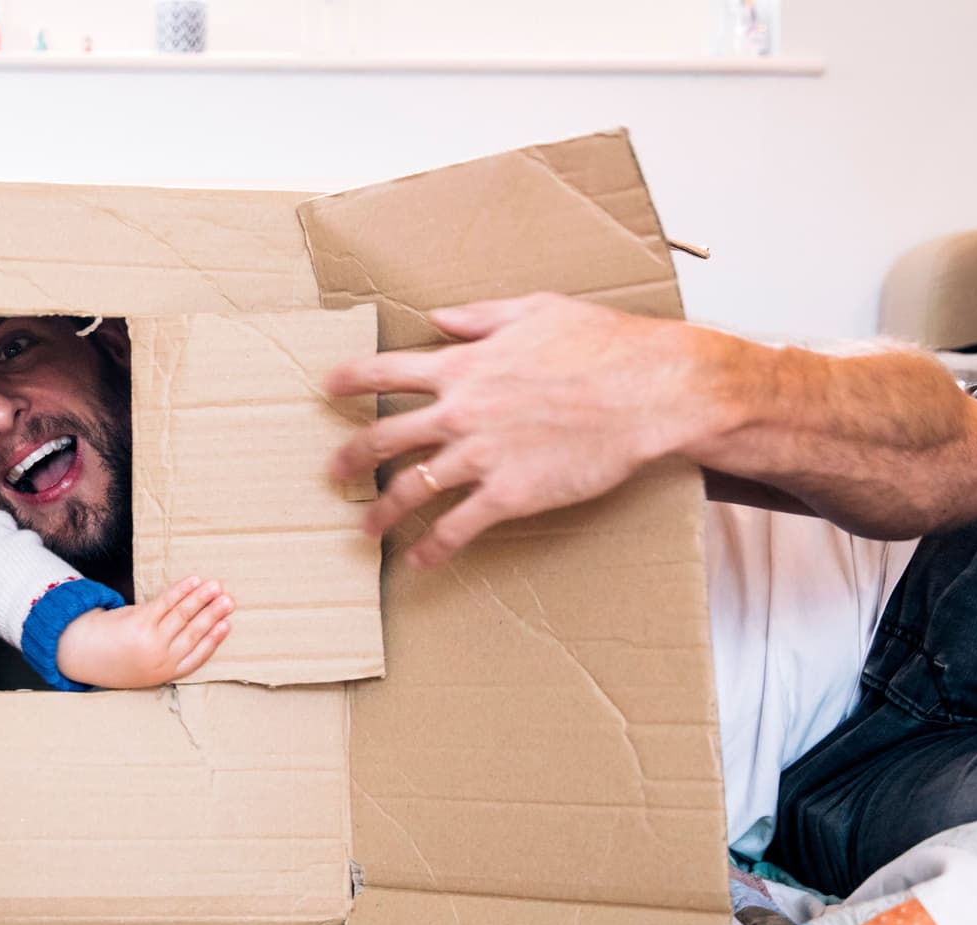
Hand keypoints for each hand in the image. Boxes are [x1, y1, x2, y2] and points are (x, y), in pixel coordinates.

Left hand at [55, 576, 232, 689]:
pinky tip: (193, 581)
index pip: (198, 655)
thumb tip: (195, 627)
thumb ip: (167, 653)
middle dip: (214, 615)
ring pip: (183, 615)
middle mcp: (160, 659)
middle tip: (230, 601)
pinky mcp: (139, 622)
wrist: (82, 653)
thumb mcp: (144, 668)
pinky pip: (166, 602)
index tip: (228, 624)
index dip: (214, 639)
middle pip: (194, 633)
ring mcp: (150, 640)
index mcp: (165, 673)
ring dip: (202, 599)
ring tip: (216, 586)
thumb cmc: (117, 658)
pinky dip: (181, 590)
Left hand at [324, 292, 719, 566]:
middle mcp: (460, 412)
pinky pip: (456, 528)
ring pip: (410, 489)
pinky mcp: (509, 495)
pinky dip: (432, 548)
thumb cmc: (602, 344)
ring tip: (365, 528)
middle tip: (332, 472)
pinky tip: (419, 562)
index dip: (350, 380)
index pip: (385, 371)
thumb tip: (439, 318)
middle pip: (383, 438)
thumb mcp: (535, 310)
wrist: (649, 389)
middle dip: (350, 457)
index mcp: (463, 366)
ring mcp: (481, 456)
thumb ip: (479, 317)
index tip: (327, 389)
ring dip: (381, 512)